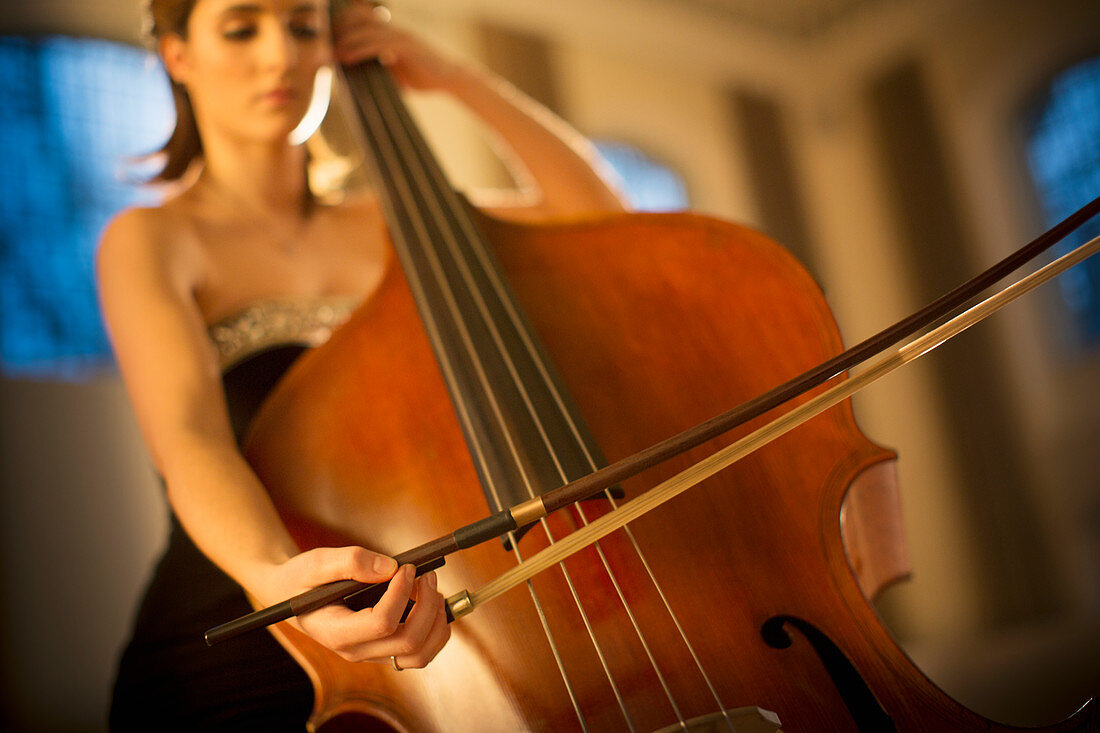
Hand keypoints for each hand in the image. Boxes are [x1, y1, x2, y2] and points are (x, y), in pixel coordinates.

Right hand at [255, 546, 450, 668]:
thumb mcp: (316, 562)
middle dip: (427, 606)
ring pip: (420, 654)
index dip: (402, 593)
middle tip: (428, 575)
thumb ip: (350, 562)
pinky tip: (429, 603)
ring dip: (436, 622)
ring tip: (433, 590)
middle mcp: (356, 650)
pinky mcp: (382, 648)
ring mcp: (371, 653)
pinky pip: (419, 652)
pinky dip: (434, 629)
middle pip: (408, 642)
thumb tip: (390, 567)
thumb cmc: (302, 578)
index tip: (406, 567)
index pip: (382, 623)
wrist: (292, 595)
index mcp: (336, 632)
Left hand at [333, 2, 461, 90]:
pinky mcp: (405, 46)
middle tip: (324, 45)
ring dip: (345, 41)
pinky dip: (358, 50)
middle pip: (359, 18)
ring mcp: (399, 36)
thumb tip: (359, 78)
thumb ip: (379, 68)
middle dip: (339, 30)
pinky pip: (376, 44)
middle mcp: (393, 29)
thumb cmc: (424, 76)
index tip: (328, 41)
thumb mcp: (396, 71)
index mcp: (391, 32)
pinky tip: (347, 59)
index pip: (361, 19)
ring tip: (332, 54)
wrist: (450, 77)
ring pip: (365, 30)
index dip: (343, 26)